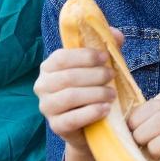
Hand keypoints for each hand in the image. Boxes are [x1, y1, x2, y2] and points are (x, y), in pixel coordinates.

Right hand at [34, 27, 124, 150]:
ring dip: (95, 93)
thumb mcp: (100, 67)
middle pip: (67, 77)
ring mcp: (46, 107)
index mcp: (49, 67)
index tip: (105, 57)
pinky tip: (106, 109)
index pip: (61, 57)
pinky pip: (72, 119)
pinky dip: (92, 112)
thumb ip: (107, 47)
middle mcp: (42, 85)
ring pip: (69, 96)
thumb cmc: (93, 89)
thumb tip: (117, 34)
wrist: (91, 126)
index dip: (85, 56)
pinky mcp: (55, 126)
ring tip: (112, 94)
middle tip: (112, 76)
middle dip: (94, 75)